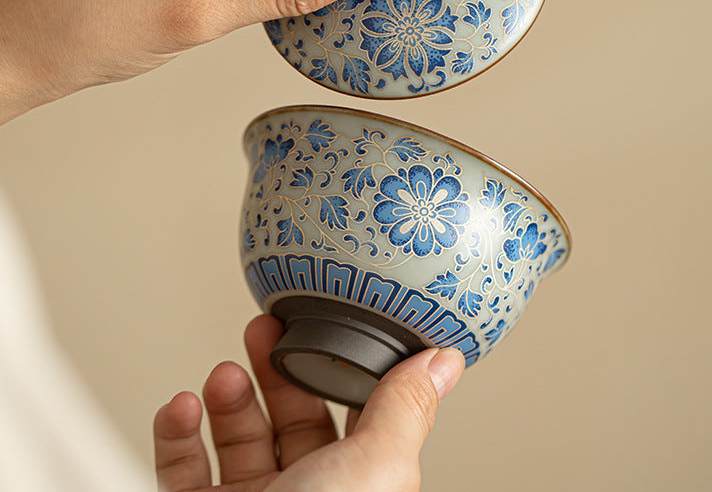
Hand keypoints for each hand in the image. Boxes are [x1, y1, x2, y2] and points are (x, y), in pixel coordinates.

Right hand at [153, 314, 464, 491]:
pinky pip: (182, 470)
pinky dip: (177, 434)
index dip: (338, 367)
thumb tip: (444, 361)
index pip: (354, 415)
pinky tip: (182, 408)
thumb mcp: (372, 471)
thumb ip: (405, 411)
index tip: (320, 326)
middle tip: (261, 334)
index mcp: (358, 486)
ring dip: (228, 399)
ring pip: (238, 440)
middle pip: (293, 420)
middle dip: (275, 371)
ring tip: (224, 376)